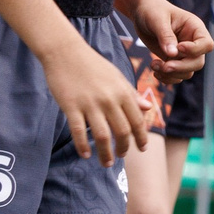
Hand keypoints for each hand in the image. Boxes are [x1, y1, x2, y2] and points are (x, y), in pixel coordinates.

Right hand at [45, 36, 149, 164]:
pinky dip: (82, 145)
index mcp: (122, 92)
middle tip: (121, 156)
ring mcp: (89, 104)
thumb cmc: (93, 64)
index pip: (137, 121)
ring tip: (107, 163)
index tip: (142, 149)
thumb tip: (148, 109)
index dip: (141, 138)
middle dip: (124, 148)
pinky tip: (85, 155)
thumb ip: (132, 94)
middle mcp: (109, 99)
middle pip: (122, 132)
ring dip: (106, 154)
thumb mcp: (117, 77)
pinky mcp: (71, 106)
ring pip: (102, 136)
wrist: (65, 51)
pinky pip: (79, 131)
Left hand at [129, 0, 211, 85]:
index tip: (179, 48)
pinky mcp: (174, 61)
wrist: (142, 12)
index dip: (195, 50)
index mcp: (195, 28)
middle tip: (165, 66)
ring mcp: (184, 54)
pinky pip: (177, 76)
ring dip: (171, 73)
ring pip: (187, 72)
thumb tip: (173, 54)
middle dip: (181, 67)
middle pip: (198, 62)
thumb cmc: (152, 10)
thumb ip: (166, 36)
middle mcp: (193, 42)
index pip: (206, 44)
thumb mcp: (157, 20)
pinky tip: (155, 70)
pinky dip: (167, 78)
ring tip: (154, 64)